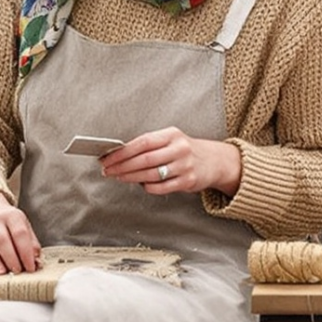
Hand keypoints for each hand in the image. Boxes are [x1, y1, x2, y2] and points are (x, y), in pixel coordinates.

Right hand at [0, 191, 42, 274]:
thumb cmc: (8, 222)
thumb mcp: (23, 225)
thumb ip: (31, 243)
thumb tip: (37, 262)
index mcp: (12, 216)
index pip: (20, 234)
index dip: (26, 253)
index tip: (30, 267)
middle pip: (2, 241)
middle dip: (11, 259)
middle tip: (17, 272)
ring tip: (3, 273)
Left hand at [98, 128, 240, 196]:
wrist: (214, 161)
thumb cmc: (184, 150)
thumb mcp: (169, 140)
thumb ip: (147, 146)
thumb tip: (117, 154)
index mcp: (171, 135)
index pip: (141, 142)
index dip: (121, 152)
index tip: (106, 158)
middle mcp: (179, 149)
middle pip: (144, 160)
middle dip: (121, 166)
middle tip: (108, 170)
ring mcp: (185, 165)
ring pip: (151, 174)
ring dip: (130, 177)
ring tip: (119, 177)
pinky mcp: (188, 181)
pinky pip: (161, 187)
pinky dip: (147, 187)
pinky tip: (141, 184)